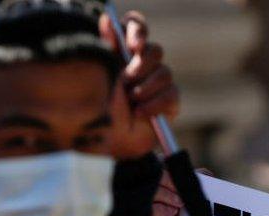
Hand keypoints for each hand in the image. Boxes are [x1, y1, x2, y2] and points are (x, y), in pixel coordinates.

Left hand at [99, 11, 180, 159]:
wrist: (106, 143)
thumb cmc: (95, 109)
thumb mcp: (98, 75)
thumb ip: (104, 46)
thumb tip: (106, 18)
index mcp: (121, 53)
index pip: (136, 26)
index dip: (138, 30)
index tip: (133, 45)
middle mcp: (140, 65)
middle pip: (155, 50)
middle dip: (141, 66)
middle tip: (126, 81)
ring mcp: (156, 85)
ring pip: (165, 73)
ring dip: (146, 88)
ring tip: (131, 101)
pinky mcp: (168, 104)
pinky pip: (172, 95)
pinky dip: (156, 104)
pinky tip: (141, 114)